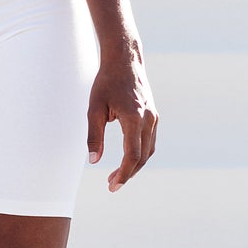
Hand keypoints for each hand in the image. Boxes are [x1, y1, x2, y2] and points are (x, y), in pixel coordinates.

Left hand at [87, 47, 157, 190]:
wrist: (125, 61)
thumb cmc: (106, 83)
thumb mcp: (94, 108)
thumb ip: (94, 136)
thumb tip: (94, 161)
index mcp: (133, 118)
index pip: (132, 155)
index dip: (124, 173)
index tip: (113, 186)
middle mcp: (148, 119)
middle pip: (142, 156)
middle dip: (128, 173)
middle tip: (111, 184)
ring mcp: (154, 117)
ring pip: (149, 150)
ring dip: (135, 165)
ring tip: (117, 175)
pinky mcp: (154, 116)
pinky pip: (150, 141)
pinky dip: (140, 154)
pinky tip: (128, 159)